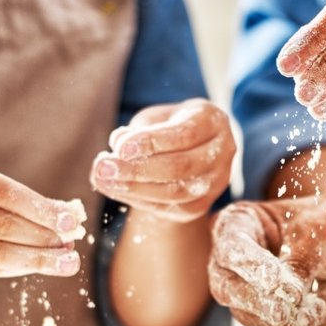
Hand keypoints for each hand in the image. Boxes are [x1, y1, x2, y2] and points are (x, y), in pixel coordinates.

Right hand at [0, 157, 86, 277]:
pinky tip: (37, 266)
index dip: (42, 209)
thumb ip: (17, 199)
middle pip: (2, 227)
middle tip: (72, 247)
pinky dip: (17, 269)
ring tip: (65, 262)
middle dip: (43, 239)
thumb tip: (69, 216)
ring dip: (35, 260)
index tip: (71, 221)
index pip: (6, 194)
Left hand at [90, 98, 234, 221]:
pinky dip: (139, 200)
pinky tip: (116, 190)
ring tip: (102, 179)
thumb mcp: (157, 117)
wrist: (195, 147)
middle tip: (104, 167)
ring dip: (134, 188)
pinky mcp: (202, 205)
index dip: (151, 142)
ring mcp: (216, 183)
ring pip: (176, 193)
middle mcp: (223, 153)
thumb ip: (139, 129)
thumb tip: (117, 144)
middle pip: (180, 167)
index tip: (119, 146)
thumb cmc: (171, 125)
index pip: (184, 134)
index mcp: (213, 121)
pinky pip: (171, 208)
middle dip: (137, 169)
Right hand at [208, 190, 325, 325]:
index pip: (231, 248)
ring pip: (249, 317)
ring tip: (317, 308)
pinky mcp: (272, 320)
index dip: (250, 265)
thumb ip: (302, 259)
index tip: (275, 279)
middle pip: (226, 288)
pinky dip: (298, 325)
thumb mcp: (325, 229)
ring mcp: (252, 294)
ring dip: (282, 318)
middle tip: (283, 311)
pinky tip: (320, 307)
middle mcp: (237, 263)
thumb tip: (286, 295)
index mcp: (240, 225)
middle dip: (256, 301)